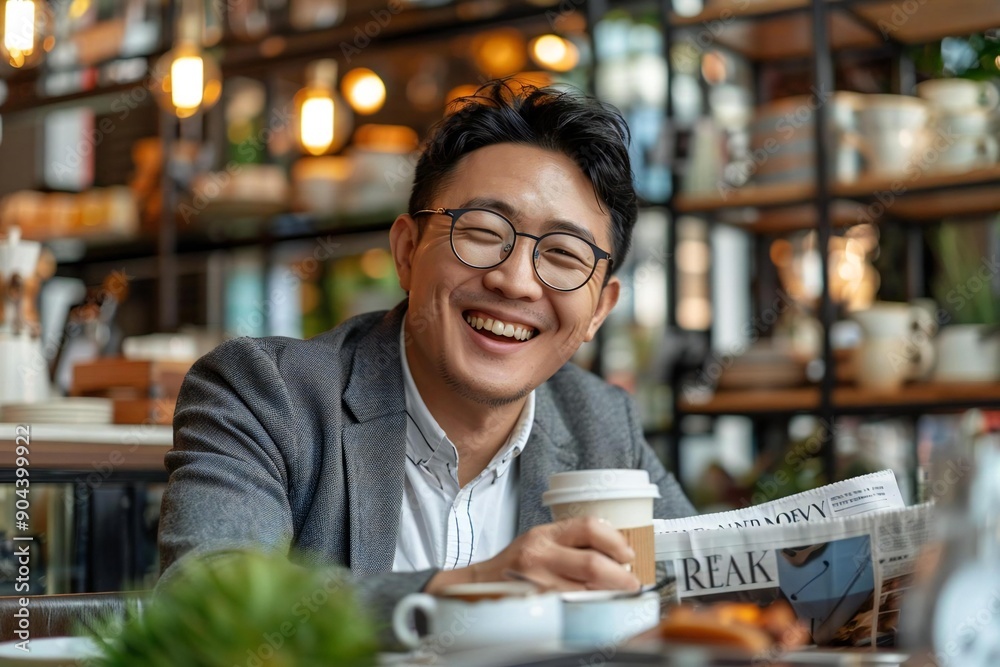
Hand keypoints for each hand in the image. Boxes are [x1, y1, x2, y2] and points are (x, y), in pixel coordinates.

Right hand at [425, 517, 639, 593]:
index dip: (615, 541)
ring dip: (609, 596)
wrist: (479, 585)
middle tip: (631, 583)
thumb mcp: (540, 541)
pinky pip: (572, 608)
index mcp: (544, 534)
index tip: (627, 554)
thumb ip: (572, 542)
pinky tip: (596, 607)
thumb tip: (615, 553)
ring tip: (618, 596)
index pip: (588, 527)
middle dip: (620, 576)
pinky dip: (590, 608)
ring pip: (586, 590)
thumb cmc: (515, 565)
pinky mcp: (535, 605)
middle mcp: (539, 555)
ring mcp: (536, 582)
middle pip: (593, 563)